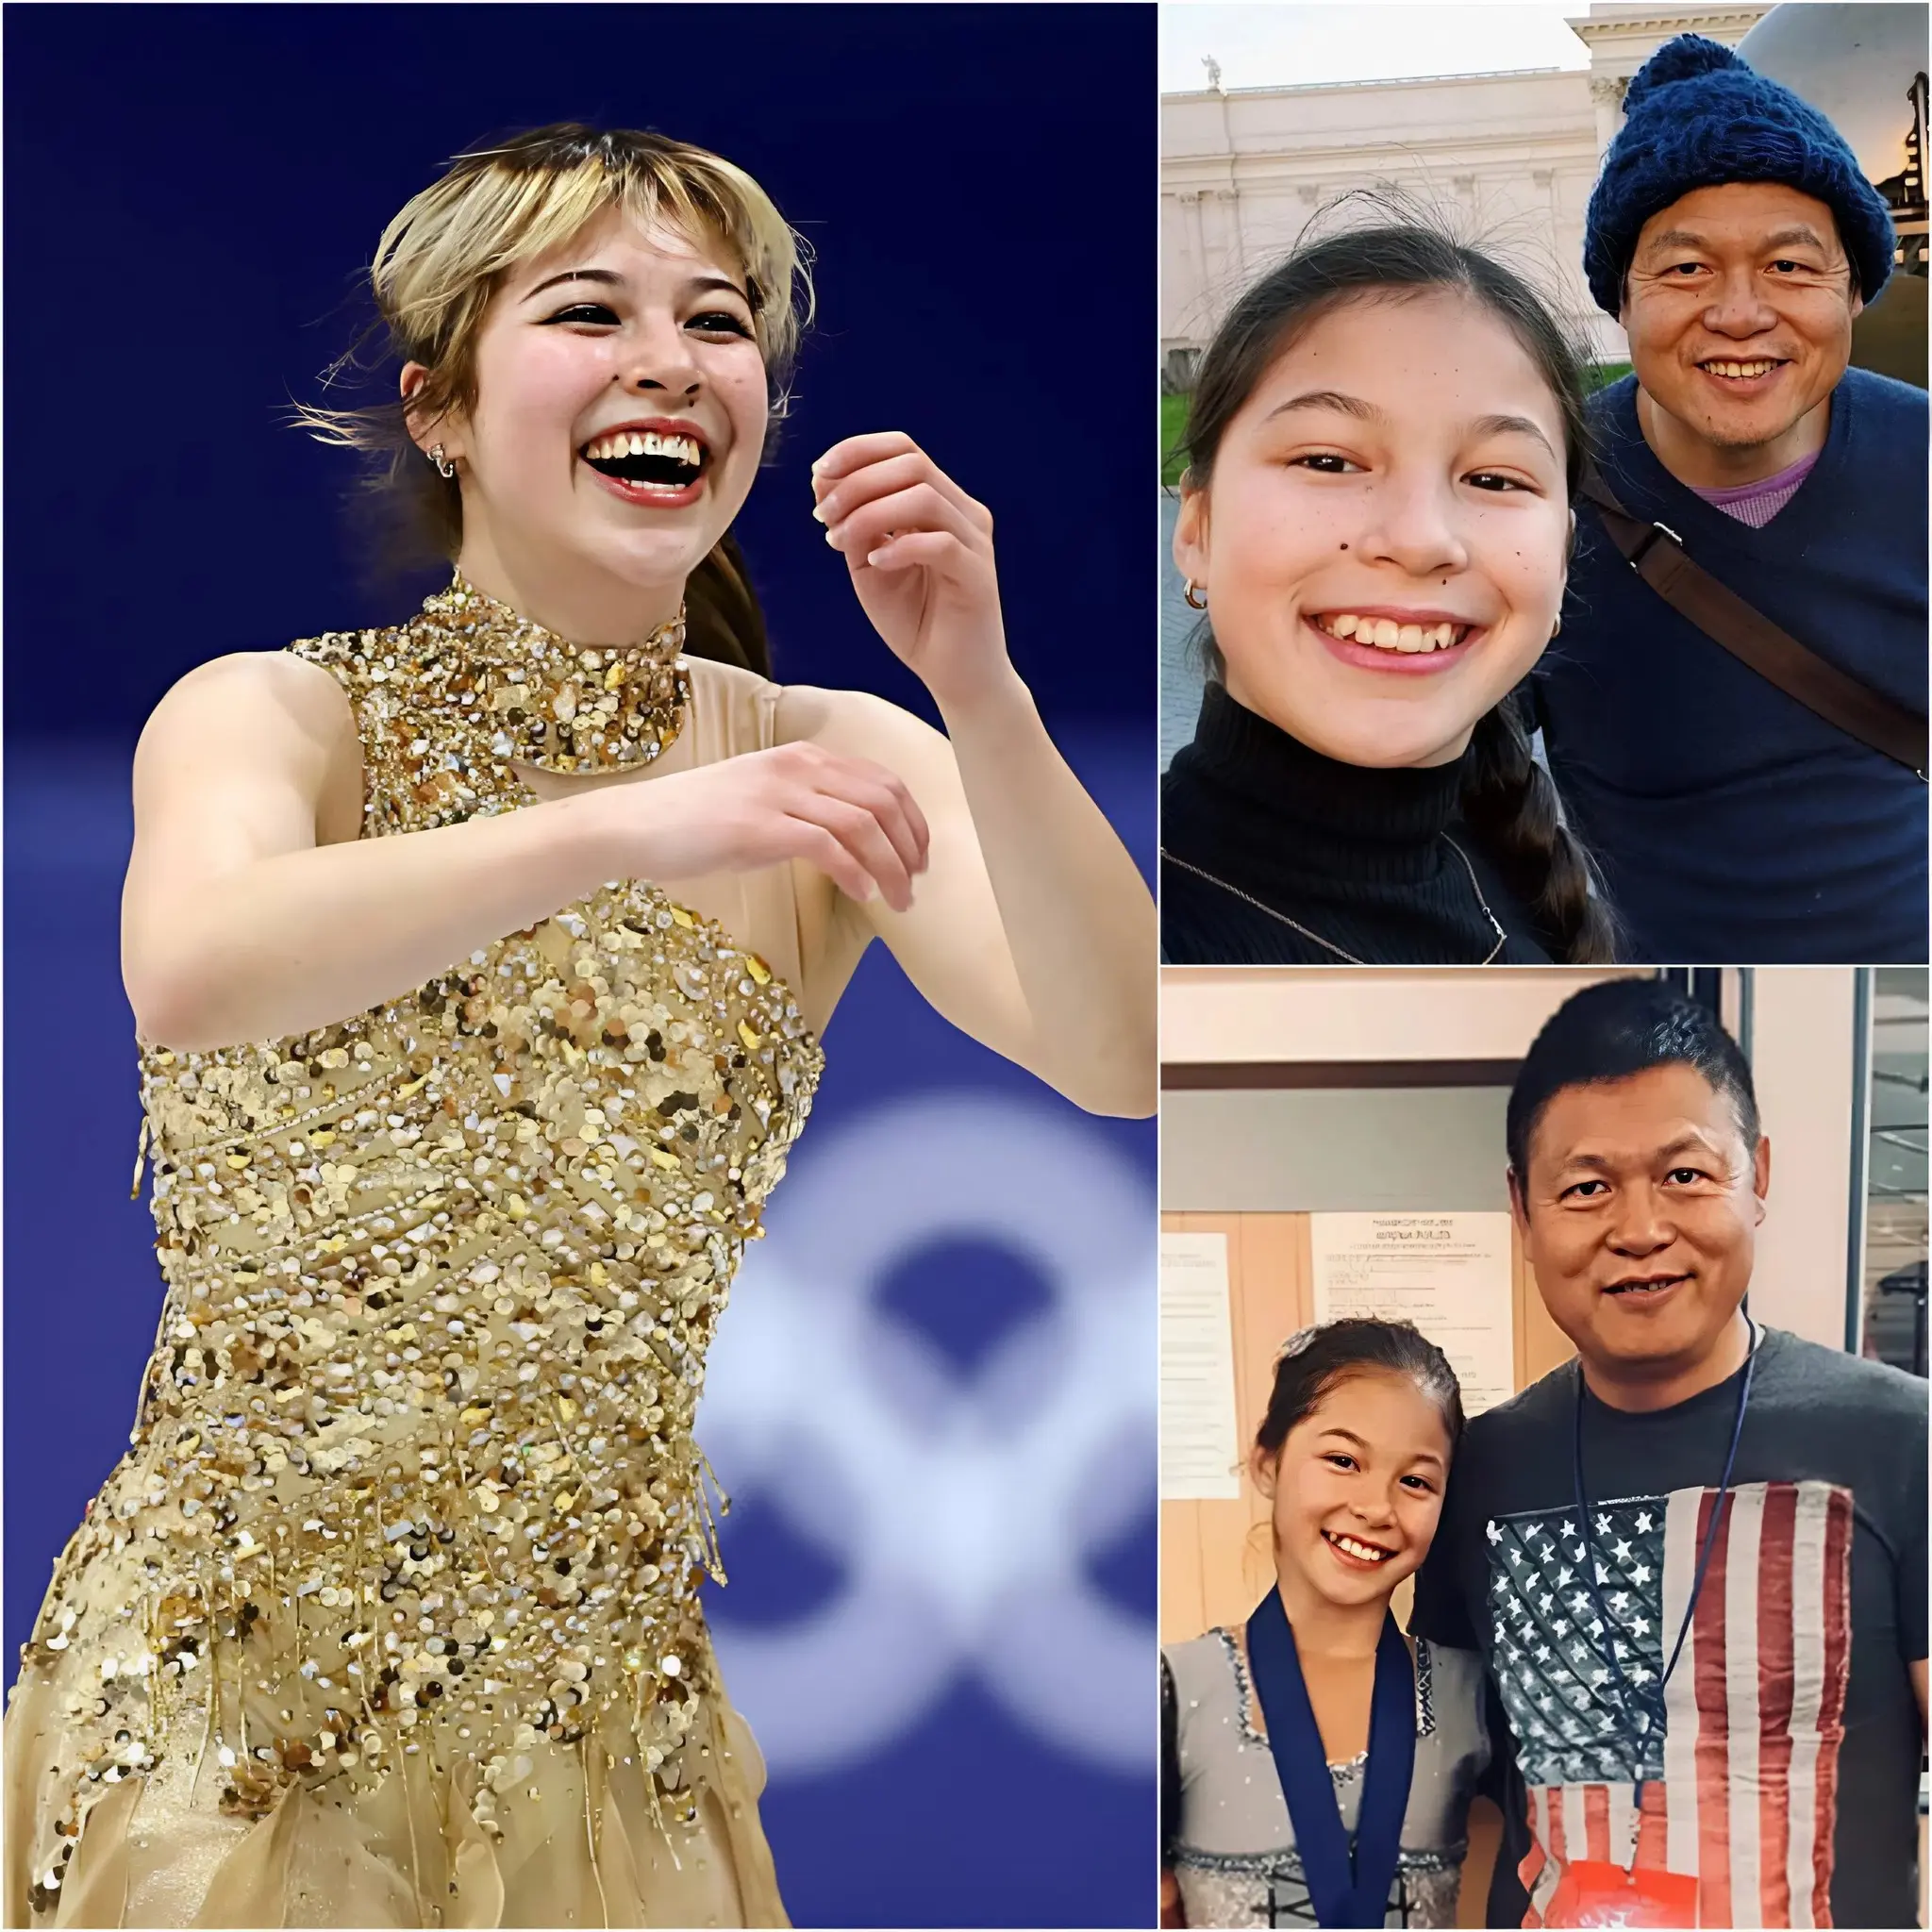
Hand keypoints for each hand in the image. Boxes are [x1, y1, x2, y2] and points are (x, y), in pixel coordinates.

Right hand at [589, 743, 929, 908]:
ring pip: (862, 825)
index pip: (882, 780)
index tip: (920, 856)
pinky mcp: (758, 827)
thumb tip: (856, 843)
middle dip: (910, 846)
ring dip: (890, 867)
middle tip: (915, 883)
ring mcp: (776, 794)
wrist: (636, 824)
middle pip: (882, 800)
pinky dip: (855, 873)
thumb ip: (809, 808)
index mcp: (803, 757)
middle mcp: (796, 767)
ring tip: (898, 900)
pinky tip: (864, 896)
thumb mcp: (764, 800)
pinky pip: (827, 847)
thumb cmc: (698, 821)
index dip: (913, 820)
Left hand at [811, 432, 1011, 709]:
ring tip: (840, 542)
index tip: (817, 475)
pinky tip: (876, 563)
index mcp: (939, 503)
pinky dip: (900, 548)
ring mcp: (974, 543)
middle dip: (857, 483)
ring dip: (871, 513)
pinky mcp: (978, 576)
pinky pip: (941, 544)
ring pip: (925, 497)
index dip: (857, 451)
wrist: (953, 675)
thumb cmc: (915, 620)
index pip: (903, 450)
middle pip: (913, 464)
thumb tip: (822, 479)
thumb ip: (851, 523)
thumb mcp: (868, 565)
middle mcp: (963, 513)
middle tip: (823, 517)